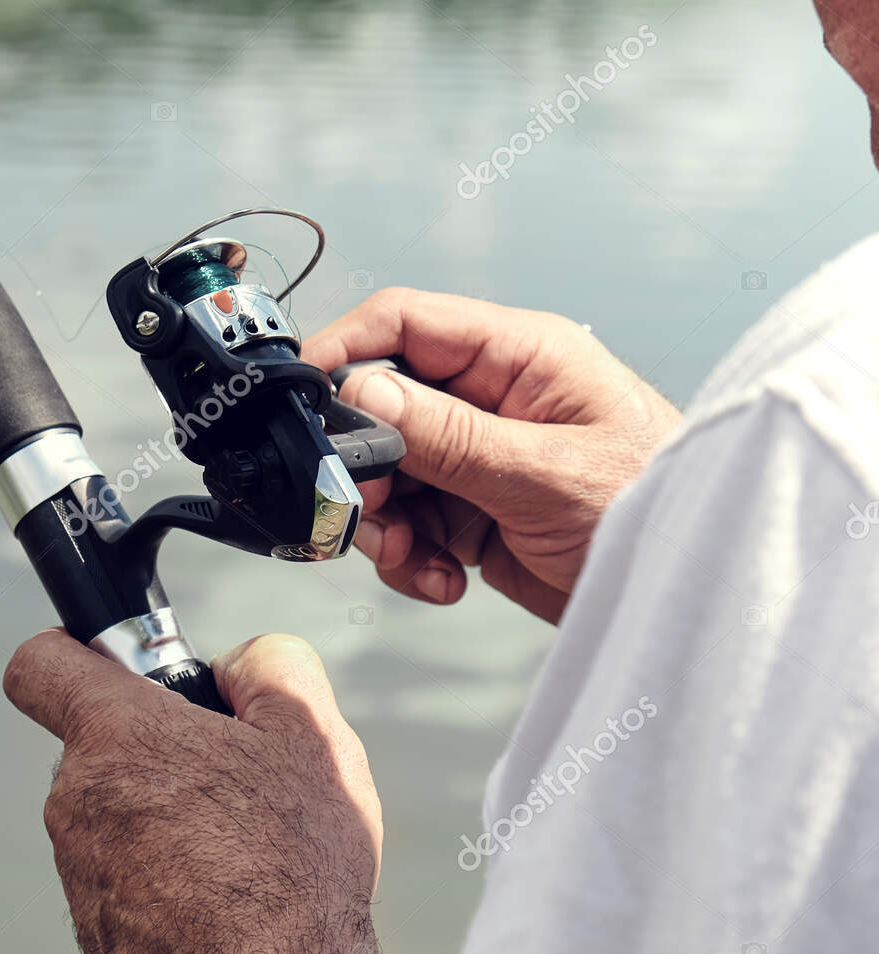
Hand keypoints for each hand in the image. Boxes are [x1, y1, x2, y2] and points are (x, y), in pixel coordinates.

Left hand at [3, 630, 398, 953]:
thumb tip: (241, 663)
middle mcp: (77, 798)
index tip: (110, 663)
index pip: (41, 664)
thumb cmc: (289, 872)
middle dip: (154, 748)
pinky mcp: (92, 927)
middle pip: (98, 743)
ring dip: (160, 815)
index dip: (73, 652)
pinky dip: (159, 876)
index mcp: (118, 734)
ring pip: (112, 813)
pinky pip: (120, 876)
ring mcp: (78, 868)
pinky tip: (220, 896)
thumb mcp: (311, 735)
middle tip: (225, 775)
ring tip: (236, 845)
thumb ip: (271, 666)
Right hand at [304, 288, 682, 622]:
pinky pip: (408, 525)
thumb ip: (449, 436)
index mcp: (520, 357)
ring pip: (385, 475)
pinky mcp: (473, 512)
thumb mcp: (545, 474)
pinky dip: (411, 559)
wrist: (686, 597)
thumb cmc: (653, 511)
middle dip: (363, 466)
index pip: (406, 322)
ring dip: (383, 526)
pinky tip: (445, 581)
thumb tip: (364, 393)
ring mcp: (479, 457)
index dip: (344, 350)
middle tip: (367, 512)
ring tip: (414, 560)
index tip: (300, 395)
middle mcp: (492, 399)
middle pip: (381, 407)